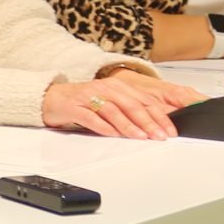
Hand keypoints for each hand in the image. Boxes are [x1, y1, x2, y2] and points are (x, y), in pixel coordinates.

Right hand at [44, 70, 199, 138]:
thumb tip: (155, 126)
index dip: (159, 116)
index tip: (170, 131)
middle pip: (132, 105)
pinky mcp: (74, 107)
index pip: (144, 101)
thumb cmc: (84, 102)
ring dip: (129, 125)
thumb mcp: (110, 102)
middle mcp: (105, 88)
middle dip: (148, 122)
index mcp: (118, 86)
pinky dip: (103, 126)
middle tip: (160, 136)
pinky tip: (113, 134)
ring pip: (114, 111)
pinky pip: (91, 117)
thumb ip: (129, 110)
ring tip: (141, 137)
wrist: (52, 97)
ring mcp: (89, 97)